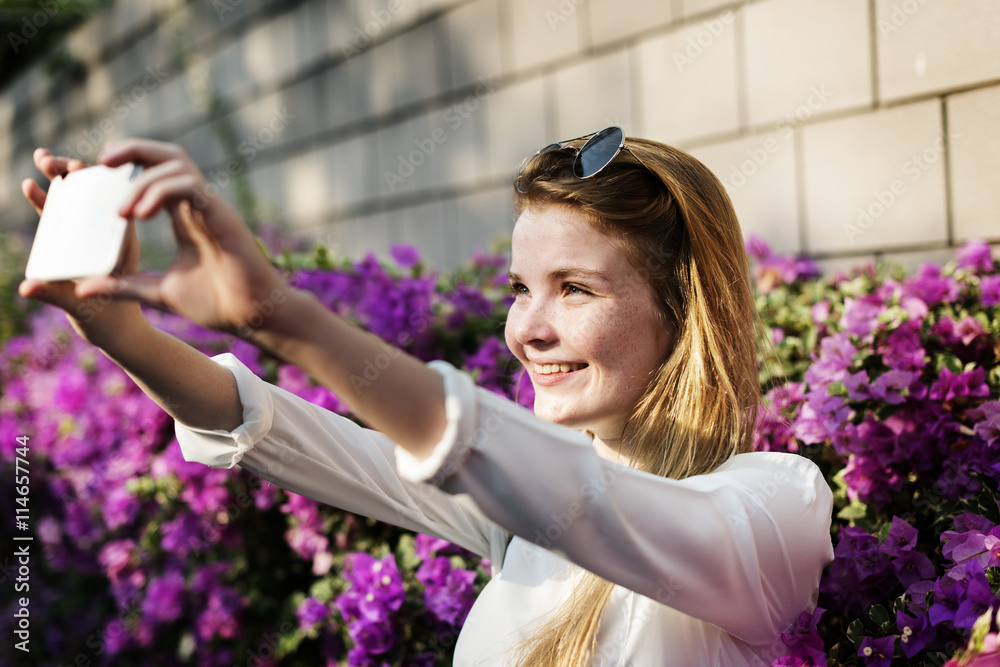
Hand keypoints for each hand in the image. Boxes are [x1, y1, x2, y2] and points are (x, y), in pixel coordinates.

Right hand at [18, 149, 146, 346]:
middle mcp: (108, 236)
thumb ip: (55, 295)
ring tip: (42, 159)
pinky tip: (31, 187)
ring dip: (59, 181)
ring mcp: (91, 239)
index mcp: (121, 244)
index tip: (76, 169)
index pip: (113, 203)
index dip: (95, 182)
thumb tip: (26, 286)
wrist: (117, 334)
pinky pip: (63, 219)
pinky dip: (48, 203)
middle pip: (93, 195)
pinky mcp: (77, 245)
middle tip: (51, 161)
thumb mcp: (83, 308)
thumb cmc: (110, 322)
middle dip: (72, 174)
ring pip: (77, 203)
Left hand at [74, 139, 289, 337]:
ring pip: (176, 165)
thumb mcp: (157, 292)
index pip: (155, 173)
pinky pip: (190, 186)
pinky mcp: (222, 216)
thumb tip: (82, 288)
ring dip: (142, 180)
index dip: (127, 165)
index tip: (98, 175)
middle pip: (167, 156)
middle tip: (103, 162)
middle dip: (133, 150)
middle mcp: (197, 206)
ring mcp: (211, 208)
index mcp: (184, 217)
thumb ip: (123, 286)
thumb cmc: (217, 303)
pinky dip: (162, 191)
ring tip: (123, 212)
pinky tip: (142, 215)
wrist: (251, 316)